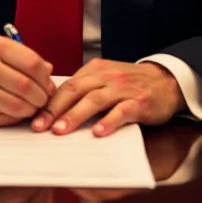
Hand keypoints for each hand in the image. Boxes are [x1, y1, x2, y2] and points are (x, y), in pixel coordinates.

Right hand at [0, 37, 55, 126]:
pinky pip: (8, 117)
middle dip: (42, 95)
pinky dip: (19, 116)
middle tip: (44, 97)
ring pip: (19, 106)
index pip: (32, 64)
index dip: (45, 77)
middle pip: (26, 86)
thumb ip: (28, 60)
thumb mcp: (5, 51)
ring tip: (33, 104)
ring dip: (33, 108)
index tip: (48, 83)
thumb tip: (49, 76)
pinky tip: (18, 109)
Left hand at [31, 59, 185, 136]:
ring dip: (76, 115)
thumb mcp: (106, 79)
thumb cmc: (131, 83)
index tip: (34, 119)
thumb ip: (85, 89)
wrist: (166, 81)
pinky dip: (109, 121)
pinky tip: (98, 133)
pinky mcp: (139, 102)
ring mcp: (123, 88)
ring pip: (95, 100)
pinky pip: (122, 111)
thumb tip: (55, 109)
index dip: (49, 102)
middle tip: (40, 127)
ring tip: (60, 131)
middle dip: (55, 109)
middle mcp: (107, 76)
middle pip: (76, 90)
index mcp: (95, 69)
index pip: (67, 85)